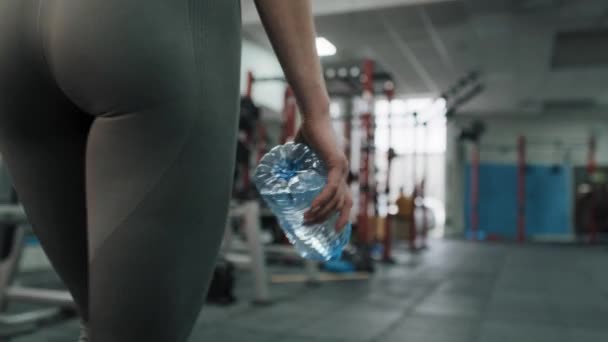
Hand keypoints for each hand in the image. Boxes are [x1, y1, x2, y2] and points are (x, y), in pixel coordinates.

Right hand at [296, 115, 352, 230]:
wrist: (313, 117)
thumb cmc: (308, 133)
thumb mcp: (302, 155)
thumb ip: (296, 165)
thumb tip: (281, 175)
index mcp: (338, 173)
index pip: (345, 200)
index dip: (341, 216)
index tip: (334, 231)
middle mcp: (343, 173)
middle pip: (341, 204)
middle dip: (327, 218)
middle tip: (310, 225)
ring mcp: (341, 169)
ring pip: (335, 199)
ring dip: (321, 211)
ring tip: (306, 218)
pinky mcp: (336, 164)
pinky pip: (331, 188)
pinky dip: (323, 199)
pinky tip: (313, 207)